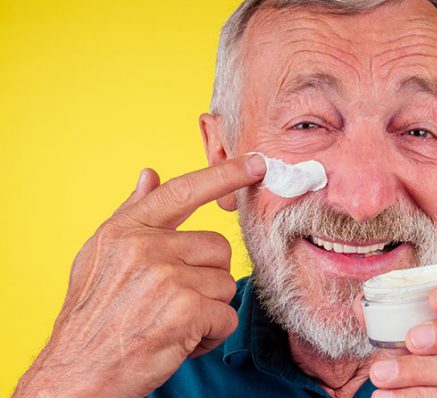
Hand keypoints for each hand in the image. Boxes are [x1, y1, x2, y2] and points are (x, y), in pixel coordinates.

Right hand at [14, 154, 265, 397]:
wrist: (78, 374)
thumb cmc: (93, 318)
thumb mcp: (100, 258)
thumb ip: (131, 215)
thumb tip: (150, 175)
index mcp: (126, 231)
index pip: (183, 191)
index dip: (224, 175)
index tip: (257, 163)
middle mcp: (146, 247)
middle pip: (218, 248)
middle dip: (206, 278)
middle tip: (175, 302)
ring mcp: (166, 276)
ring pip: (225, 284)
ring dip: (208, 310)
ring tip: (172, 323)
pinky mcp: (185, 309)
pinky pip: (226, 316)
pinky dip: (211, 335)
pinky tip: (180, 341)